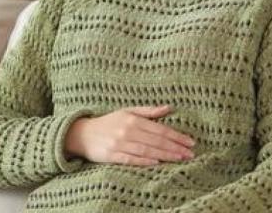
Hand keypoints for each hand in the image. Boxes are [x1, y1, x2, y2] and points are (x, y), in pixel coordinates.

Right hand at [63, 105, 196, 165]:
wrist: (82, 134)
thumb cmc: (108, 123)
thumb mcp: (127, 112)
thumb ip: (148, 111)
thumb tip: (169, 108)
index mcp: (132, 119)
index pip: (159, 129)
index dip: (176, 136)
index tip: (190, 142)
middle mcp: (127, 131)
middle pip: (156, 140)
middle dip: (175, 147)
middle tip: (190, 153)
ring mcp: (119, 143)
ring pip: (147, 150)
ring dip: (165, 155)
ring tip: (180, 159)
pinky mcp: (112, 155)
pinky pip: (131, 159)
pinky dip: (144, 161)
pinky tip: (157, 163)